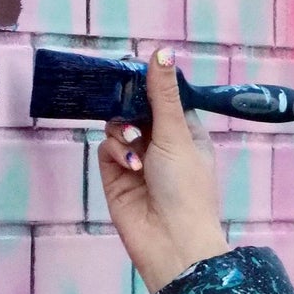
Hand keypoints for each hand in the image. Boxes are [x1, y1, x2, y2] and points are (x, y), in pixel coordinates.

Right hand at [98, 47, 228, 293]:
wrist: (171, 242)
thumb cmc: (186, 187)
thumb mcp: (177, 135)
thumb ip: (163, 95)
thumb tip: (163, 51)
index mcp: (187, 133)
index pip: (165, 98)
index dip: (150, 85)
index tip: (134, 68)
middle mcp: (162, 144)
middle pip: (136, 110)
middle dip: (129, 105)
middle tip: (121, 97)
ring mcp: (137, 160)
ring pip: (117, 127)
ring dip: (122, 131)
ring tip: (133, 144)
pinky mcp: (115, 177)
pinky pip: (106, 149)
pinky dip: (115, 152)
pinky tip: (128, 165)